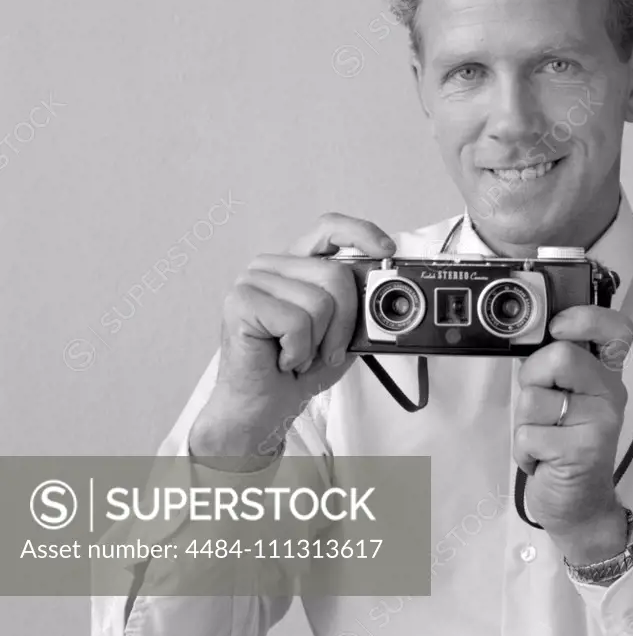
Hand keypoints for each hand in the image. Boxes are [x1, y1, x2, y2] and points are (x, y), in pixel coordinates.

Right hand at [189, 212, 395, 465]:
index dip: (361, 233)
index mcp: (297, 265)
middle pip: (336, 274)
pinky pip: (297, 322)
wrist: (262, 407)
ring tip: (298, 354)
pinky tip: (282, 358)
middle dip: (344, 322)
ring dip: (318, 342)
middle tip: (326, 349)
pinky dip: (298, 351)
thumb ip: (359, 305)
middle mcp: (272, 265)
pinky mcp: (240, 302)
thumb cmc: (300, 368)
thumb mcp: (343, 331)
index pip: (330, 228)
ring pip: (319, 301)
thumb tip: (388, 288)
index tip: (387, 251)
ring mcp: (252, 280)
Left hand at [513, 305, 632, 563]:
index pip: (616, 329)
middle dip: (532, 379)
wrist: (580, 505)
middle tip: (542, 406)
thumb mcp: (565, 398)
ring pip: (534, 397)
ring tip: (544, 437)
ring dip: (525, 420)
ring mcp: (600, 422)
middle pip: (560, 356)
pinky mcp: (581, 451)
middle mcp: (610, 393)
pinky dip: (524, 448)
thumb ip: (555, 367)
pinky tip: (543, 459)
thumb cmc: (564, 444)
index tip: (558, 326)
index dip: (586, 317)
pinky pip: (528, 432)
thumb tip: (526, 335)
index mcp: (606, 373)